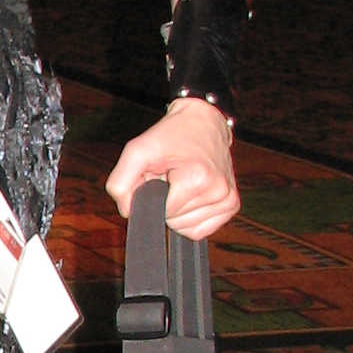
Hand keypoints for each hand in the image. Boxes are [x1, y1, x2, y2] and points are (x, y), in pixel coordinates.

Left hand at [106, 99, 239, 240]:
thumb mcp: (136, 151)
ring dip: (179, 209)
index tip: (162, 176)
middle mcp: (218, 191)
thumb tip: (128, 211)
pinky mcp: (232, 205)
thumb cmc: (170, 136)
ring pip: (188, 229)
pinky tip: (192, 196)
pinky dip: (191, 218)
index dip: (155, 196)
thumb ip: (120, 183)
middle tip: (173, 177)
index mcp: (197, 178)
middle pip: (176, 222)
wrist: (202, 122)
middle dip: (167, 202)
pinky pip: (202, 230)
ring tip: (183, 182)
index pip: (163, 214)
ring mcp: (228, 199)